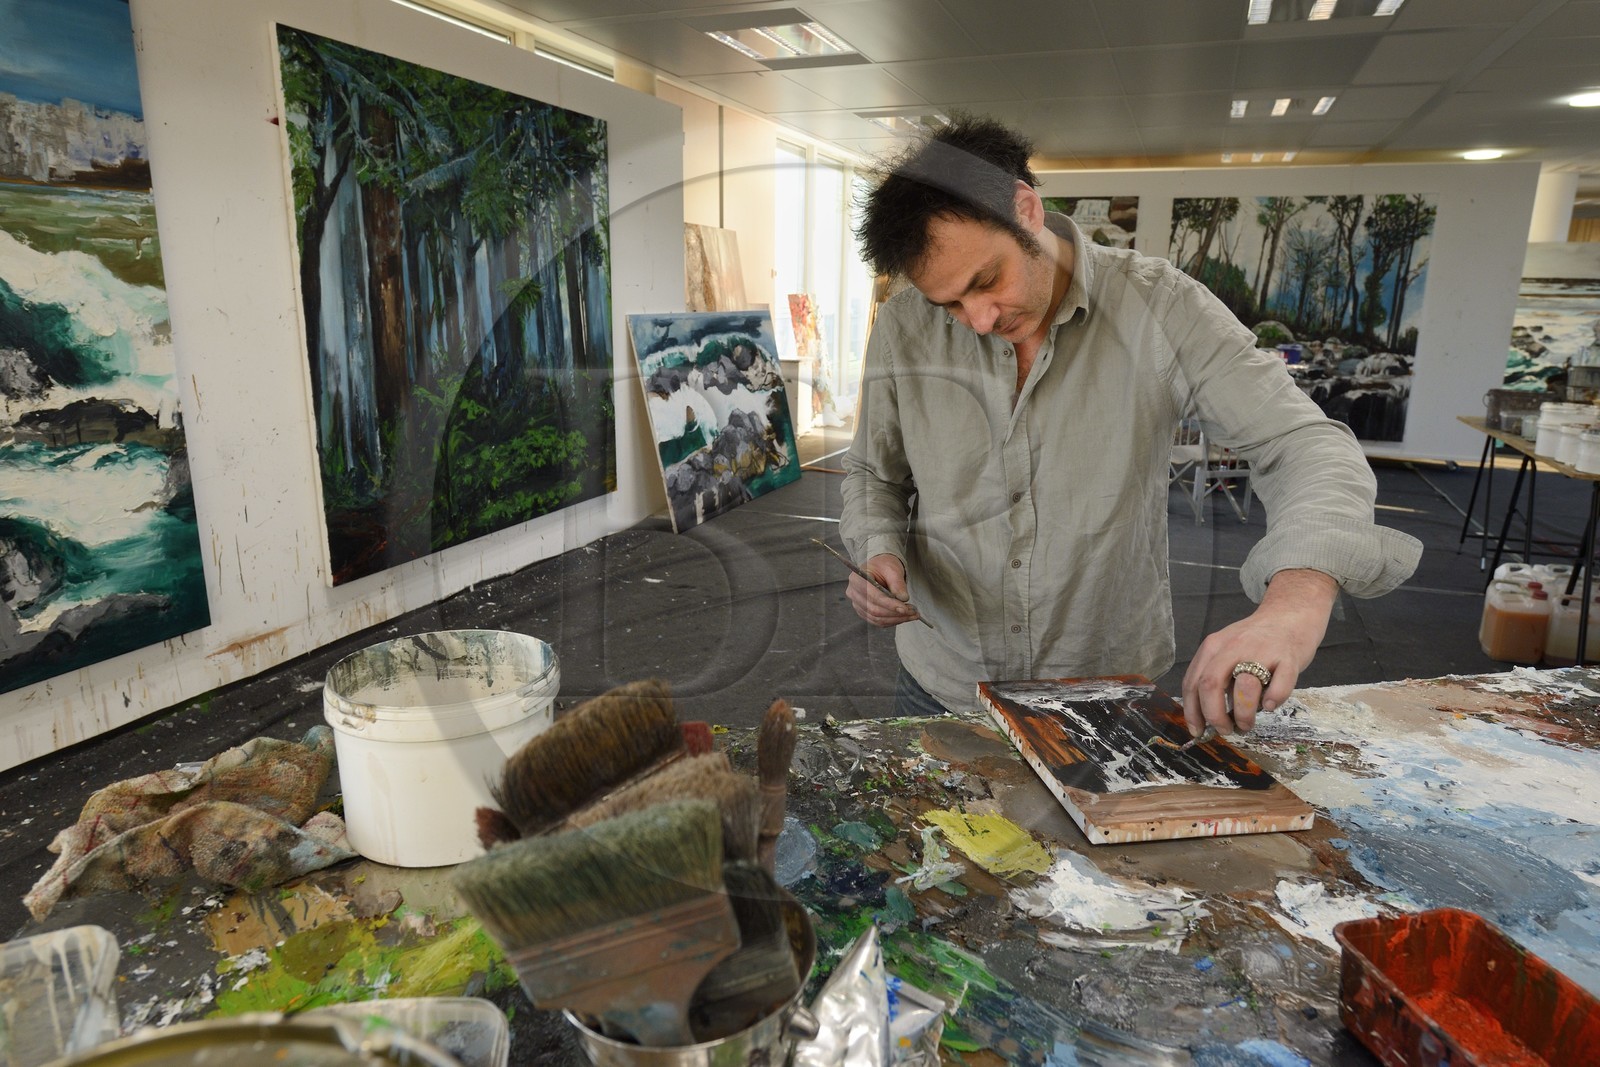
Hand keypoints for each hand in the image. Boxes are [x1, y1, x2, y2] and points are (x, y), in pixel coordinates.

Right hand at [846, 553, 922, 627]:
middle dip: (895, 613)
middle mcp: (853, 593)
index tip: (905, 608)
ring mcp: (856, 604)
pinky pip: (877, 621)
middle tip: (913, 612)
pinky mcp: (863, 612)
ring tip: (911, 615)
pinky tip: (903, 617)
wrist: (879, 568)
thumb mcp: (892, 569)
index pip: (873, 596)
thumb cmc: (883, 566)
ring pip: (876, 618)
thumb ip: (897, 583)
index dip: (889, 604)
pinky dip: (891, 621)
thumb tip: (903, 598)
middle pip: (874, 609)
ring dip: (895, 619)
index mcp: (857, 579)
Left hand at [1180, 569, 1337, 735]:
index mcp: (1213, 647)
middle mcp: (1233, 647)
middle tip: (1225, 730)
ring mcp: (1262, 651)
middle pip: (1211, 684)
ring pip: (1245, 687)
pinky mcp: (1288, 657)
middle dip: (1214, 716)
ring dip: (1243, 714)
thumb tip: (1205, 718)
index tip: (1197, 730)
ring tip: (1247, 723)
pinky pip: (1280, 685)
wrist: (1290, 614)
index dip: (1192, 712)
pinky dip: (1274, 700)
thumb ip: (1214, 676)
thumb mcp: (1226, 650)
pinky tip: (1270, 705)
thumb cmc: (1256, 641)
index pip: (1193, 683)